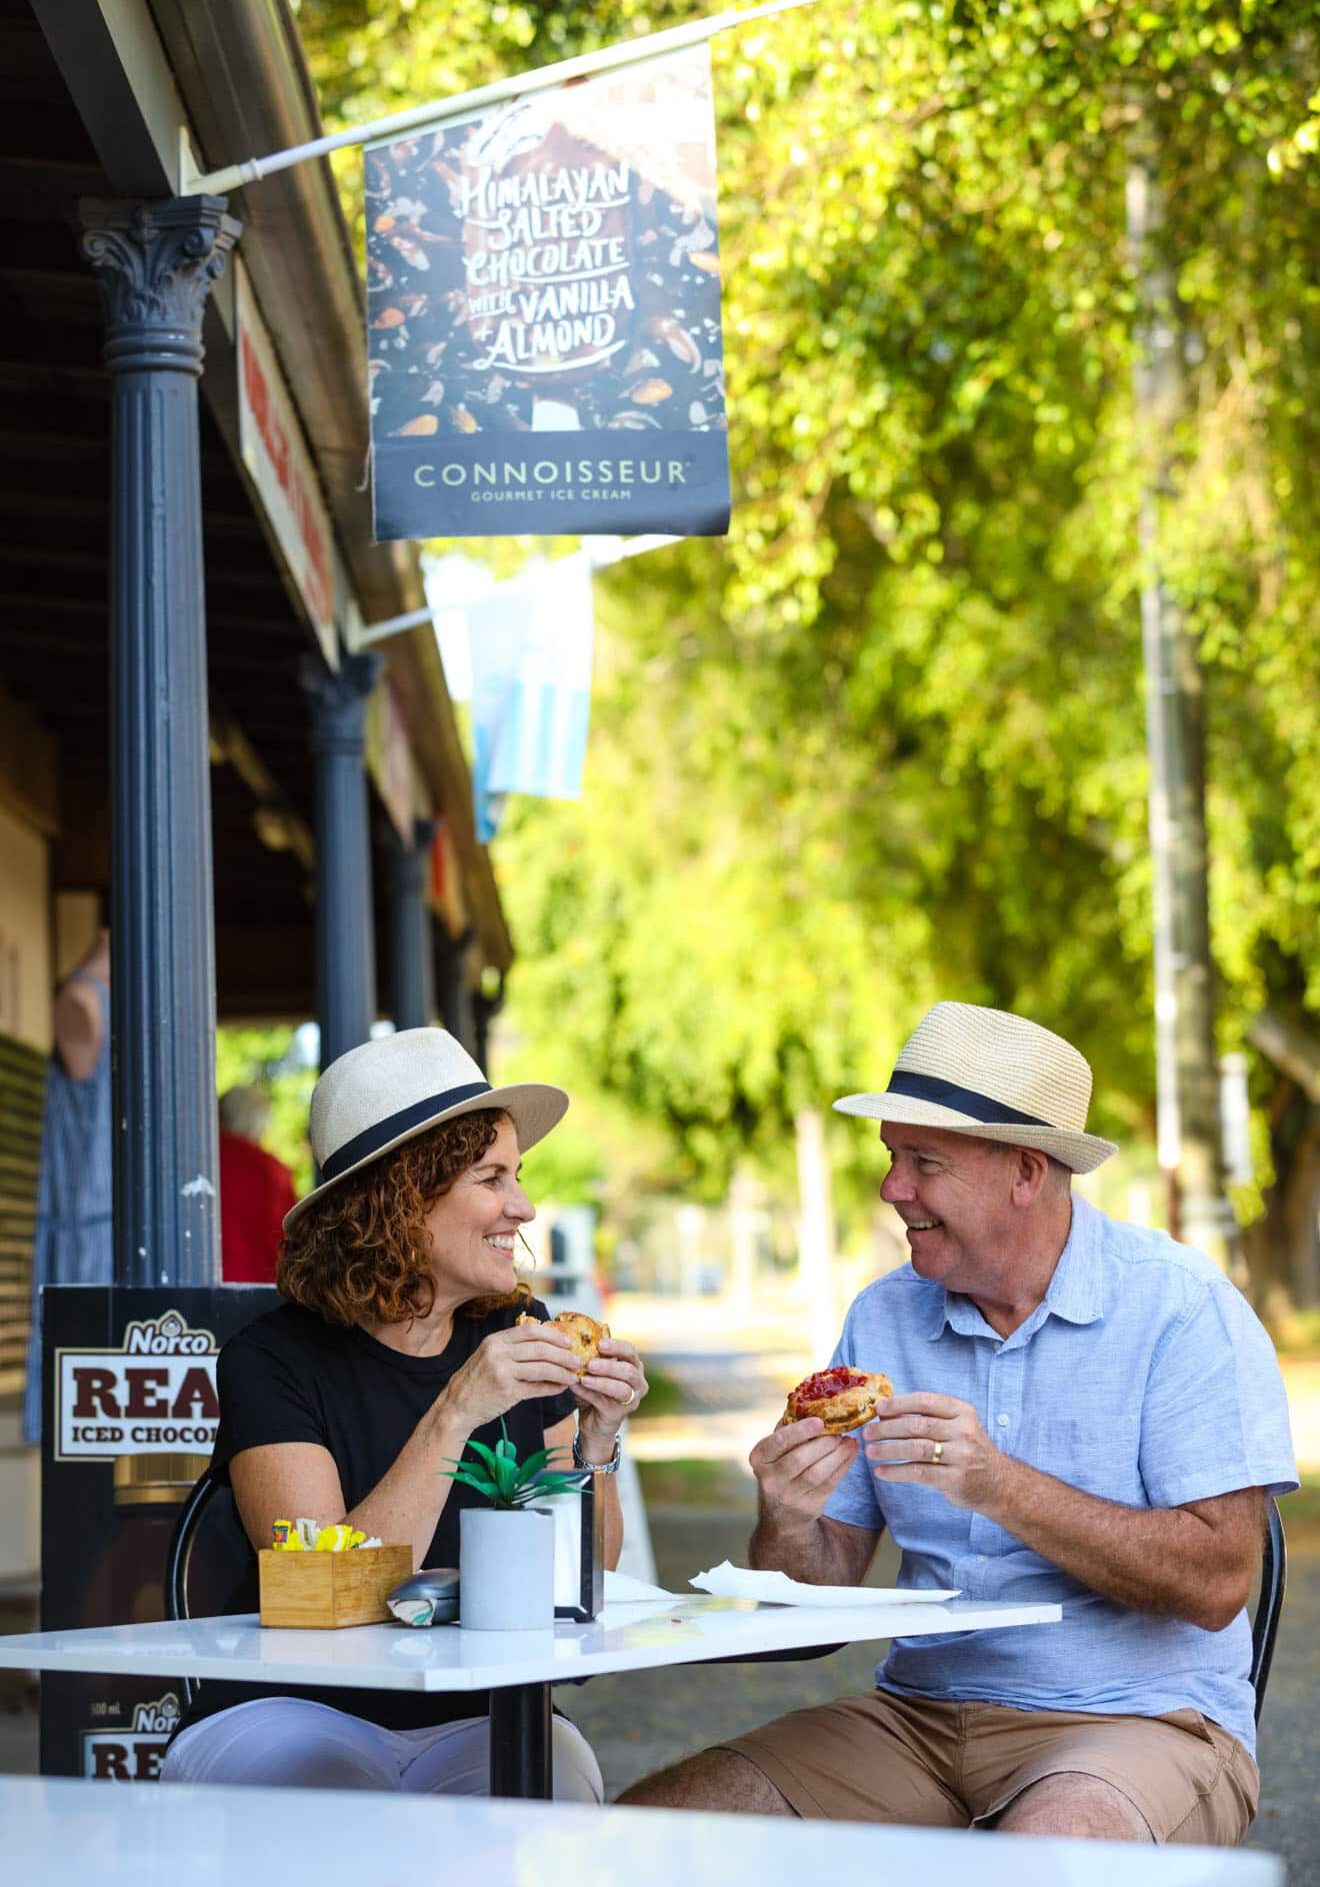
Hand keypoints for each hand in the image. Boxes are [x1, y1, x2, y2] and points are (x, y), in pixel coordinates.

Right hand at [438, 1323, 580, 1433]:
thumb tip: (548, 1344)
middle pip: (540, 1348)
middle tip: (577, 1360)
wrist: (457, 1406)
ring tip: (573, 1376)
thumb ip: (513, 1347)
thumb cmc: (477, 1380)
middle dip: (563, 1354)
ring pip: (541, 1368)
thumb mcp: (490, 1355)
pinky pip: (536, 1388)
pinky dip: (551, 1388)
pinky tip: (561, 1388)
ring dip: (561, 1372)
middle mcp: (498, 1353)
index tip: (569, 1340)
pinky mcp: (506, 1392)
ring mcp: (502, 1372)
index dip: (553, 1334)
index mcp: (496, 1340)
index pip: (530, 1330)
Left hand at [576, 1338, 647, 1455]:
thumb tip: (573, 1346)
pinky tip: (577, 1387)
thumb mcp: (593, 1373)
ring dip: (602, 1382)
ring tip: (584, 1378)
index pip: (630, 1351)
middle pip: (628, 1370)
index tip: (599, 1344)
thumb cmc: (595, 1391)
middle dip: (609, 1366)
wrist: (592, 1422)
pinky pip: (605, 1401)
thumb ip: (589, 1360)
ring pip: (621, 1388)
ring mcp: (632, 1399)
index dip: (616, 1346)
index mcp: (633, 1365)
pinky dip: (589, 1393)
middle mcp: (638, 1382)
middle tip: (590, 1363)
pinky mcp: (620, 1413)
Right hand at [749, 1416, 859, 1527]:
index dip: (799, 1431)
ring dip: (838, 1454)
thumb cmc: (781, 1467)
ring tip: (850, 1440)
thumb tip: (812, 1399)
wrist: (781, 1514)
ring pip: (817, 1473)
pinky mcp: (808, 1507)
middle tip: (840, 1430)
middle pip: (800, 1458)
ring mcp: (788, 1496)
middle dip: (824, 1443)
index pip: (778, 1442)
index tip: (820, 1422)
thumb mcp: (775, 1450)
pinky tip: (852, 1452)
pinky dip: (844, 1466)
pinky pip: (830, 1484)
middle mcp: (769, 1478)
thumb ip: (788, 1428)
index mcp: (759, 1457)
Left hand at [862, 1392, 1007, 1510]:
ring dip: (888, 1449)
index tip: (878, 1408)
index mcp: (962, 1412)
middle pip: (917, 1425)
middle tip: (867, 1433)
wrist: (999, 1484)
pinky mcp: (954, 1479)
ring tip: (870, 1452)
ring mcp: (961, 1456)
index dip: (899, 1403)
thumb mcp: (958, 1426)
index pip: (926, 1401)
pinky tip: (881, 1472)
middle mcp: (964, 1431)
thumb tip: (886, 1412)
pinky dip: (896, 1472)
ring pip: (916, 1448)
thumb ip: (928, 1417)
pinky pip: (919, 1473)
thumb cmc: (969, 1450)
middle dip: (887, 1428)